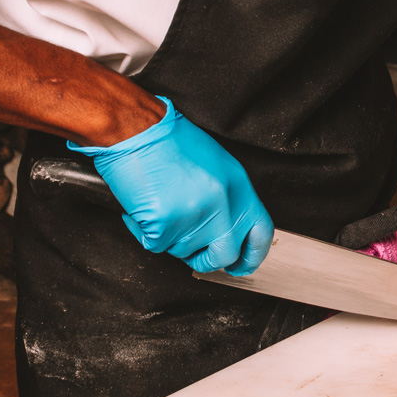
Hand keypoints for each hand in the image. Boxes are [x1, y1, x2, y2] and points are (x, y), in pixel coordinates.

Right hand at [68, 98, 272, 275]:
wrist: (136, 130)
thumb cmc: (169, 141)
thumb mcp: (216, 165)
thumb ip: (228, 198)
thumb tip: (228, 227)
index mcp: (239, 188)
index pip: (261, 233)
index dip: (252, 256)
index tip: (241, 265)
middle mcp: (222, 206)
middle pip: (225, 254)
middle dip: (207, 260)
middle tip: (194, 254)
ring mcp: (195, 218)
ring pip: (183, 249)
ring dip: (169, 236)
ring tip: (159, 204)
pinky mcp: (166, 225)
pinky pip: (155, 244)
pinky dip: (143, 231)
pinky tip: (141, 208)